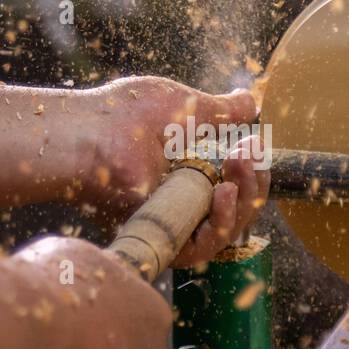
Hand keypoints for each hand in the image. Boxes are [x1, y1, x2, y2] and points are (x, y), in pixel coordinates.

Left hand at [76, 77, 269, 264]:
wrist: (93, 136)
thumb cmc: (126, 116)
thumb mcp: (187, 106)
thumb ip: (222, 112)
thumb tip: (252, 102)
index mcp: (190, 169)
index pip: (237, 181)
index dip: (253, 168)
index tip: (255, 143)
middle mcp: (185, 198)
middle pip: (240, 207)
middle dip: (254, 180)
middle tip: (251, 152)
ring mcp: (176, 221)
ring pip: (230, 228)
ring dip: (244, 198)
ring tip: (240, 164)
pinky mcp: (164, 242)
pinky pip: (205, 246)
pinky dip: (222, 221)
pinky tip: (223, 191)